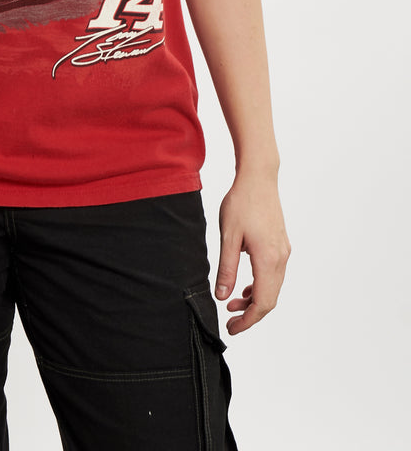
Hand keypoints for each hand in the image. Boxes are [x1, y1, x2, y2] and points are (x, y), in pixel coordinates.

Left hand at [215, 171, 289, 334]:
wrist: (259, 178)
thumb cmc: (241, 202)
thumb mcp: (228, 237)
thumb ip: (226, 269)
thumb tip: (222, 296)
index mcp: (268, 260)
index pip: (262, 303)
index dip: (247, 320)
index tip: (231, 328)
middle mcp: (281, 259)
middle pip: (270, 300)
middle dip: (251, 314)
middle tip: (230, 321)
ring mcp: (284, 252)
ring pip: (273, 288)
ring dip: (254, 299)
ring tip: (232, 302)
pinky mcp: (281, 245)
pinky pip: (274, 275)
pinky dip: (260, 285)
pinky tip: (245, 285)